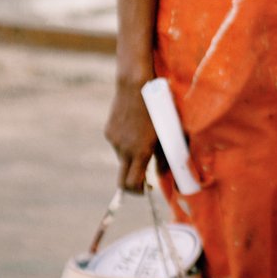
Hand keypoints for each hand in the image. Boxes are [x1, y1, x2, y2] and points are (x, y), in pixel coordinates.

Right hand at [106, 64, 157, 191]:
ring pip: (123, 158)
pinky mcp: (109, 131)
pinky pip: (118, 144)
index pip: (132, 184)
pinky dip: (126, 142)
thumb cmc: (158, 107)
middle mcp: (124, 149)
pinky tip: (134, 126)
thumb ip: (165, 155)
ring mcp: (114, 140)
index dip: (139, 192)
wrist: (135, 85)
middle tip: (144, 181)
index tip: (146, 189)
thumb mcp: (167, 132)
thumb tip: (162, 172)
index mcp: (140, 151)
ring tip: (143, 137)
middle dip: (132, 185)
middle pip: (123, 179)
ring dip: (132, 156)